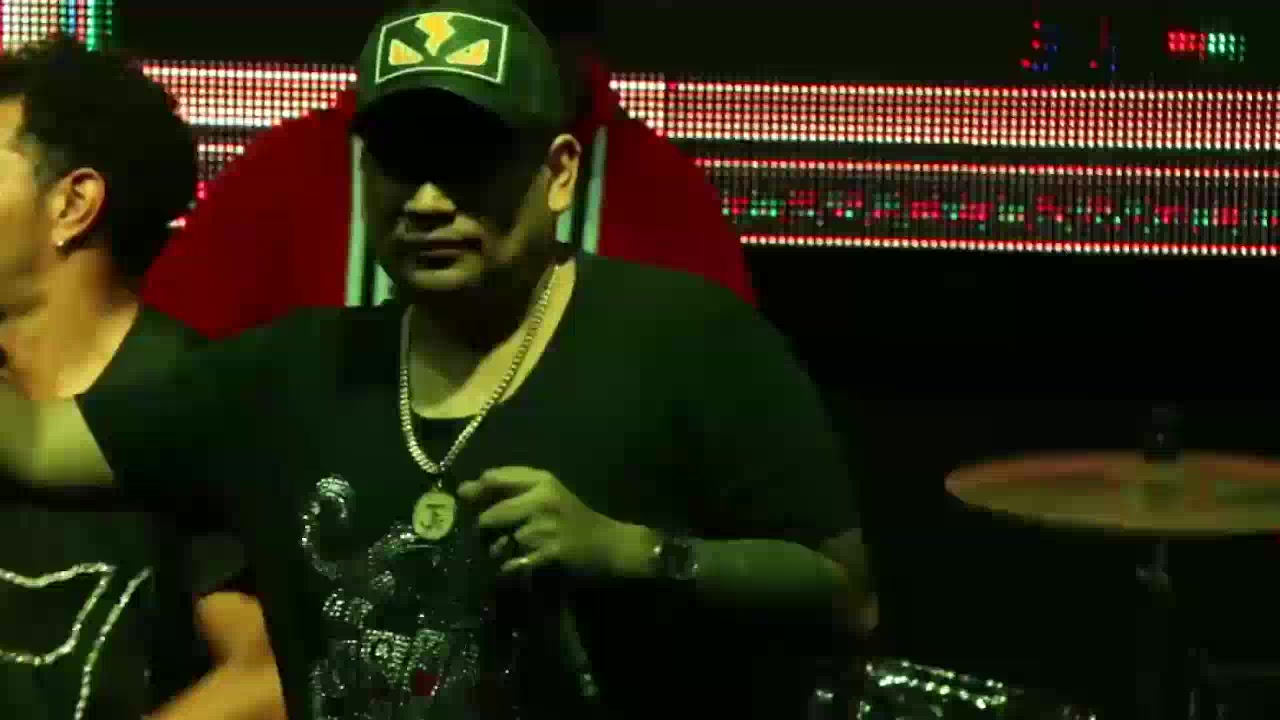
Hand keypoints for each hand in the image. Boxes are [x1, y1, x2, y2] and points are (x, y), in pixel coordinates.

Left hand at [458, 466, 646, 575]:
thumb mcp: (546, 494)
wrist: (610, 544)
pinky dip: (511, 568)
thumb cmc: (573, 518)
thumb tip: (462, 490)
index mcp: (541, 480)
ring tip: (512, 552)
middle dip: (486, 530)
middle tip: (494, 536)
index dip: (476, 493)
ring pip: (502, 541)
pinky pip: (515, 563)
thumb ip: (508, 489)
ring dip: (499, 551)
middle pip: (491, 514)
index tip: (471, 504)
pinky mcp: (551, 552)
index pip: (493, 478)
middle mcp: (543, 498)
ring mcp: (547, 526)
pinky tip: (519, 565)